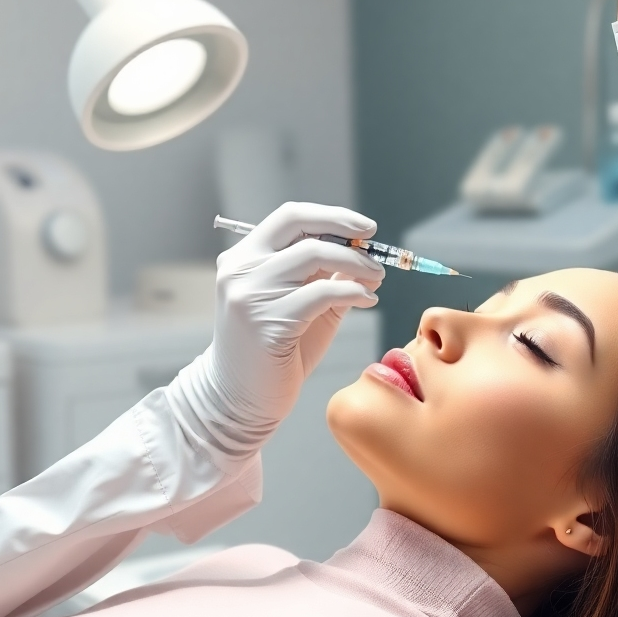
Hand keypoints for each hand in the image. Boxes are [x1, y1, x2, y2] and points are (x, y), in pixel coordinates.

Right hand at [206, 202, 384, 433]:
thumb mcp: (302, 304)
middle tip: (375, 243)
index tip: (364, 229)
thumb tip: (367, 254)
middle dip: (344, 228)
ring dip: (356, 263)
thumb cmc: (274, 352)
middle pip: (300, 227)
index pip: (290, 218)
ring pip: (314, 255)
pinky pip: (322, 293)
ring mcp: (250, 293)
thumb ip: (327, 277)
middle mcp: (241, 269)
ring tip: (376, 277)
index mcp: (244, 258)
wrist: (240, 400)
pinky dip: (352, 291)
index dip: (331, 216)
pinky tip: (366, 300)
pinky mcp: (267, 321)